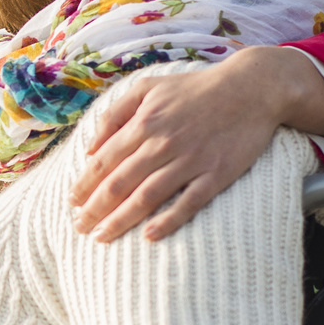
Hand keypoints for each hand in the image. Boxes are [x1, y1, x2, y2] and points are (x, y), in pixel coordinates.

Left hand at [70, 46, 323, 242]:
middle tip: (79, 228)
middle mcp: (163, 143)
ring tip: (102, 237)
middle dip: (94, 209)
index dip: (84, 184)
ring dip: (120, 220)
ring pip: (146, 197)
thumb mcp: (149, 87)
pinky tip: (149, 235)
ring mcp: (191, 160)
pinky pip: (188, 203)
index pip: (104, 161)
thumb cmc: (195, 89)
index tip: (71, 203)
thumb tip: (90, 146)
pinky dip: (167, 220)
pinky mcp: (217, 174)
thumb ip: (115, 113)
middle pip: (119, 183)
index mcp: (144, 122)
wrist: (252, 88)